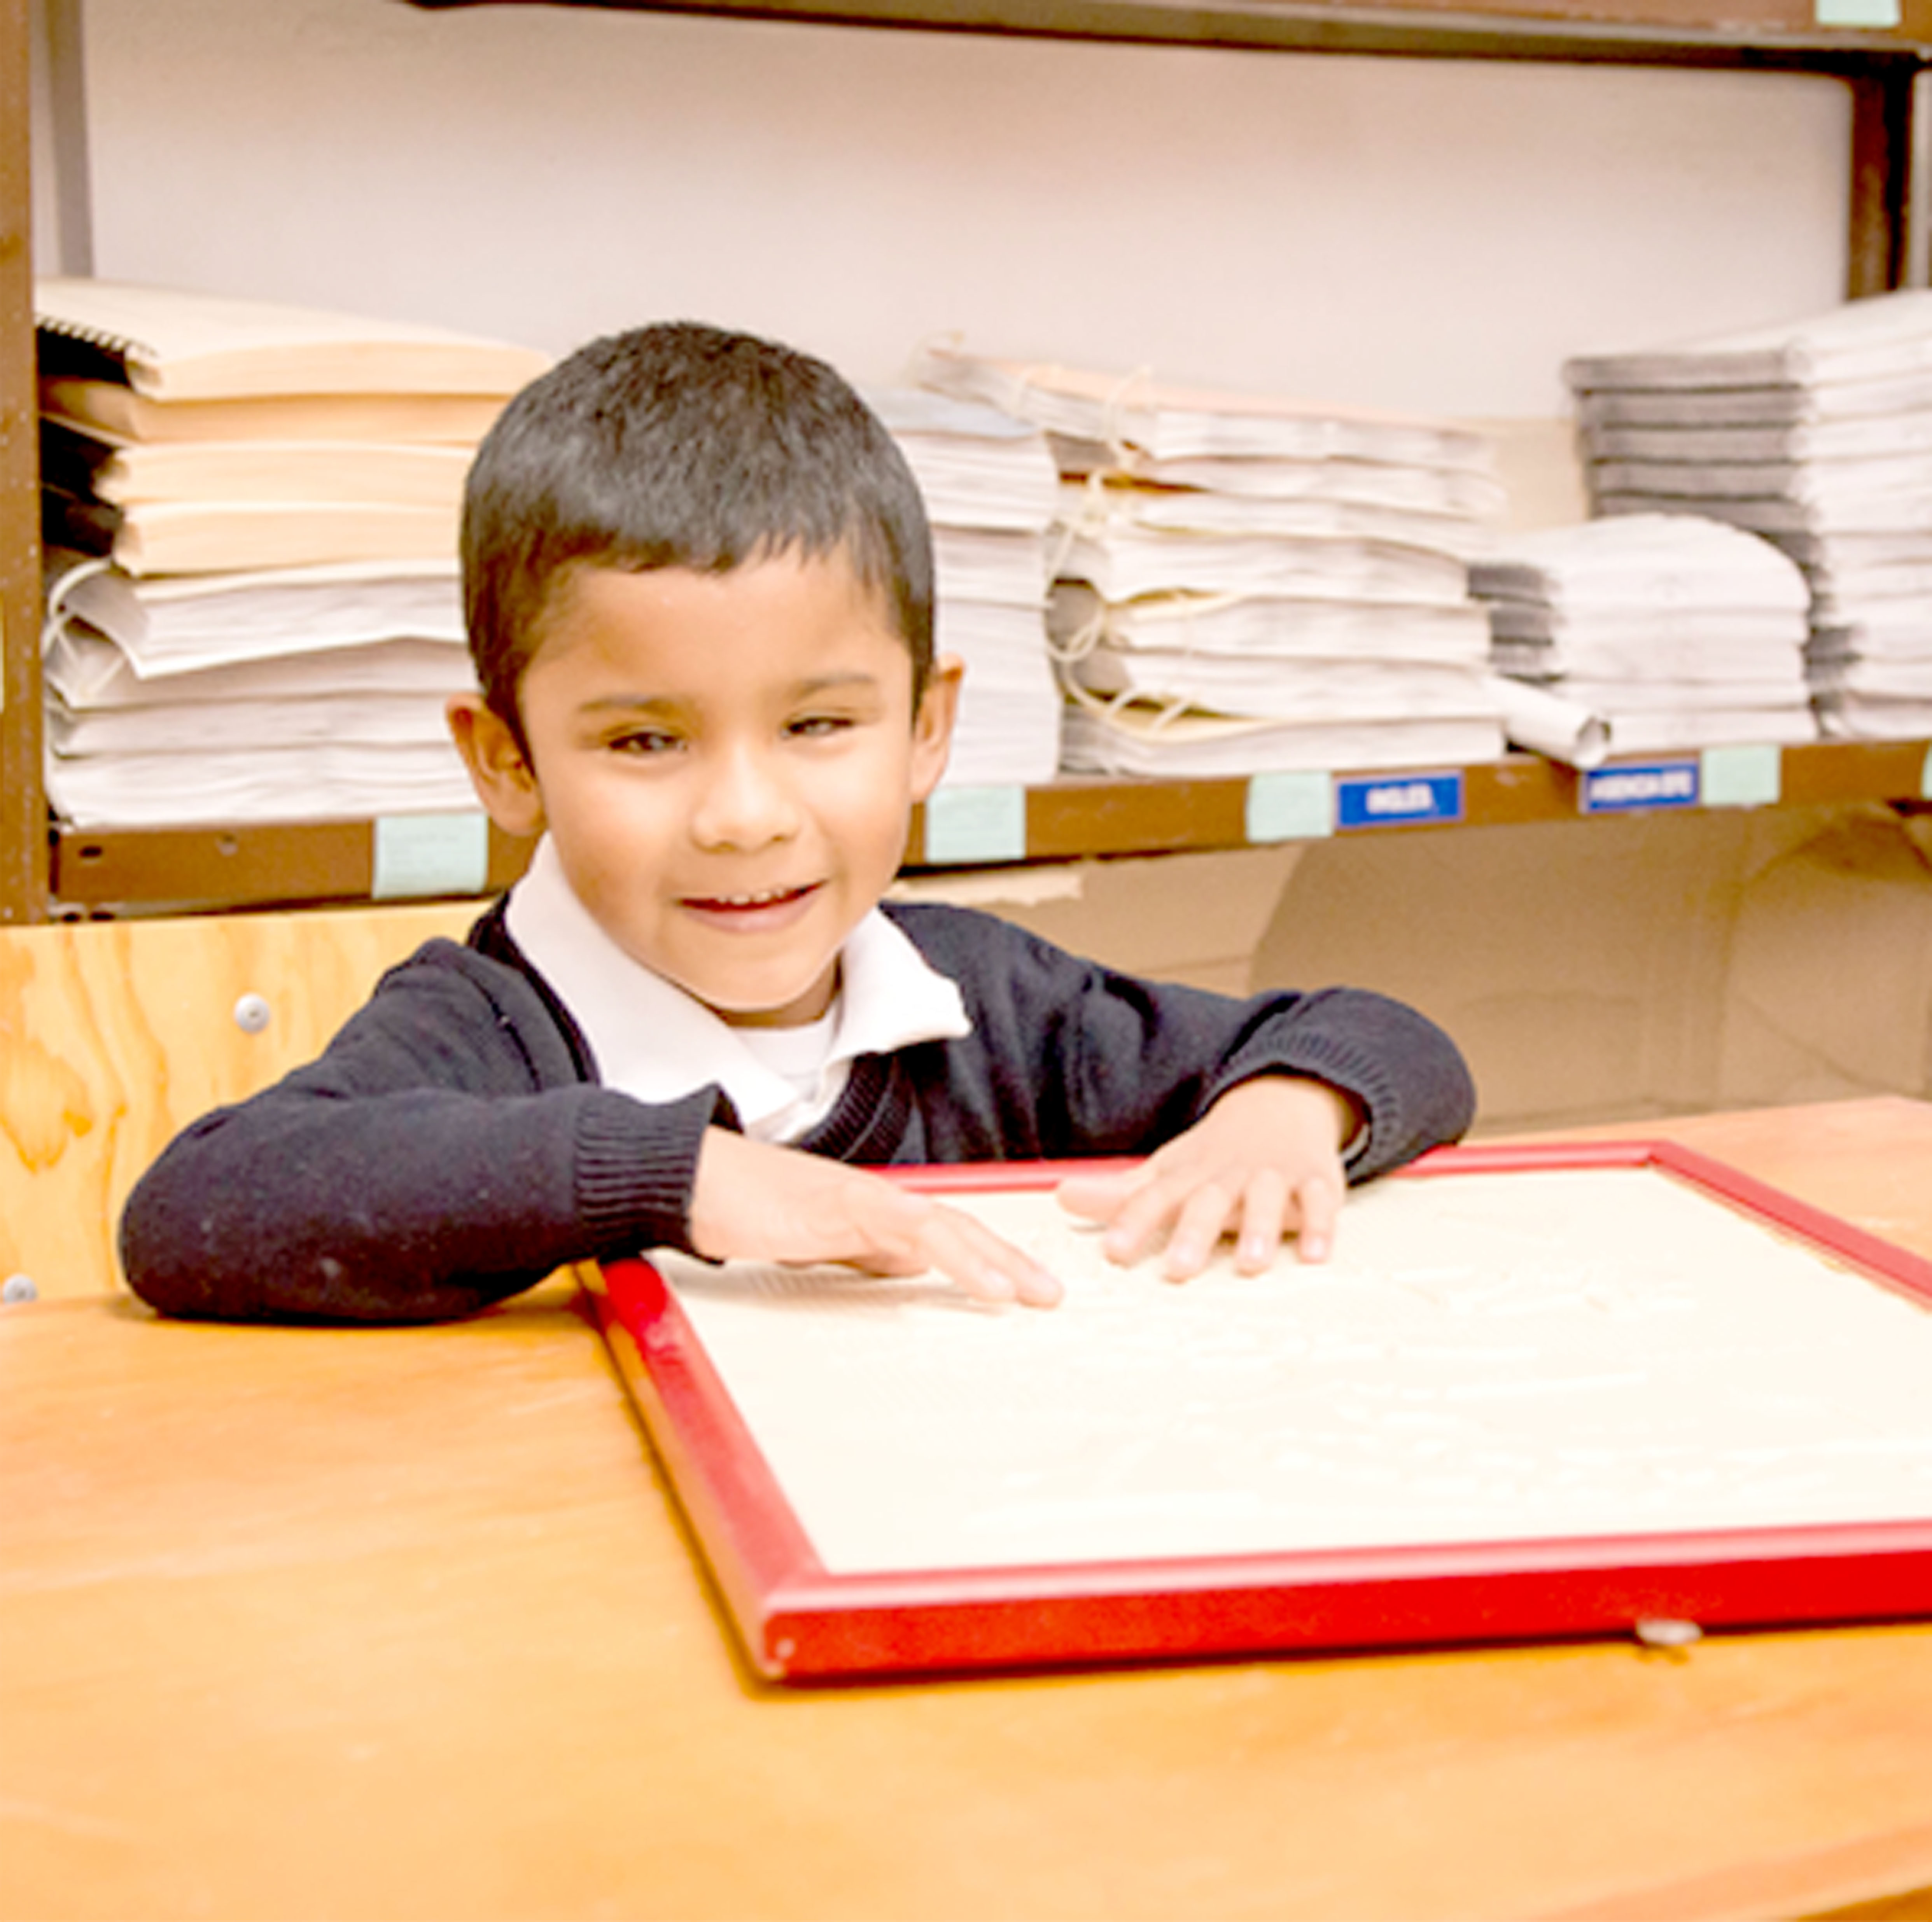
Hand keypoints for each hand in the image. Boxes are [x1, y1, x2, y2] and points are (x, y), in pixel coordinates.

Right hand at [689, 1129, 1062, 1307]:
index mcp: (875, 1213)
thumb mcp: (818, 1245)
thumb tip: (910, 1270)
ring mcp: (861, 1197)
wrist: (693, 1180)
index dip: (992, 1257)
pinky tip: (978, 1280)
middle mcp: (879, 1200)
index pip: (948, 1234)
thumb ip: (865, 1253)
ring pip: (942, 1224)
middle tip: (1052, 1294)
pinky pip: (904, 1226)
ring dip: (990, 1259)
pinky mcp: (838, 1202)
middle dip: (1009, 1260)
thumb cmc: (746, 1210)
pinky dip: (946, 1251)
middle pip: (959, 1226)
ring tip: (1026, 1293)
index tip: (1029, 1289)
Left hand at [1055, 1075, 1359, 1280]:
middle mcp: (1229, 1175)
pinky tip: (1318, 1255)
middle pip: (1208, 1202)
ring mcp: (1274, 1176)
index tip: (1113, 1251)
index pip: (1155, 1198)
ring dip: (1260, 1229)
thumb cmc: (1216, 1155)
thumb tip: (1061, 1197)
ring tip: (1251, 1265)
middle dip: (1192, 1234)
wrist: (1281, 1102)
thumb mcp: (1168, 1171)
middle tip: (1177, 1271)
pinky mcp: (1316, 1180)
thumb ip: (1120, 1194)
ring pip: (1267, 1200)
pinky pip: (1322, 1201)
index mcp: (1190, 1176)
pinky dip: (1323, 1225)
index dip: (1133, 1222)